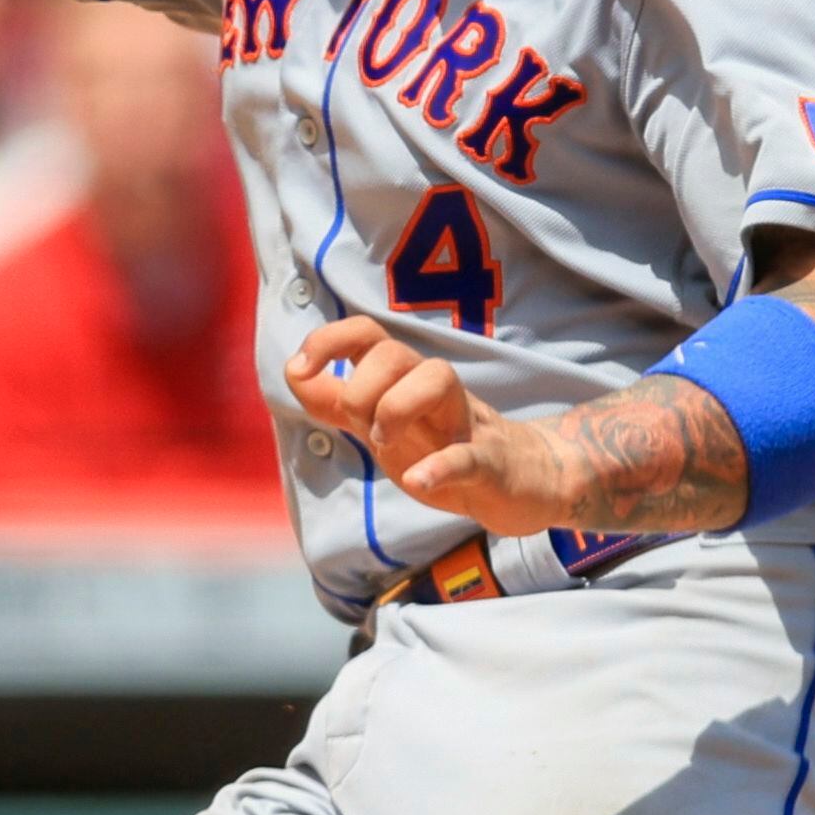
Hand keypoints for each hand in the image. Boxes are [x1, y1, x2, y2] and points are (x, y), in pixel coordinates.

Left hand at [281, 316, 591, 534]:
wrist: (523, 478)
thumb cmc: (443, 444)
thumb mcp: (381, 424)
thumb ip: (336, 402)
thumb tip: (292, 372)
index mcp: (405, 380)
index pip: (367, 334)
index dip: (329, 340)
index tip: (301, 366)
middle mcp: (435, 390)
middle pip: (395, 353)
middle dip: (362, 388)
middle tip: (363, 428)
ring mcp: (466, 422)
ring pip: (438, 379)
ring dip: (396, 408)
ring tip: (385, 444)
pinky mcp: (491, 462)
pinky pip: (468, 456)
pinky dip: (441, 467)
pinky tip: (418, 480)